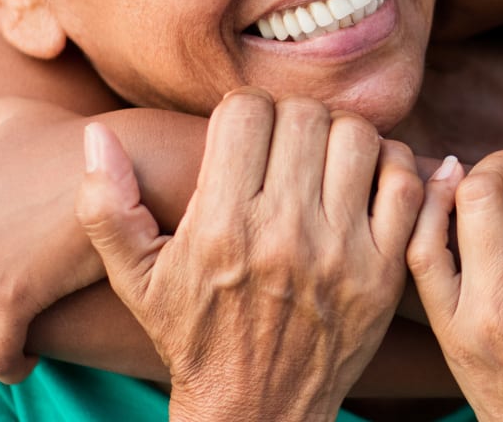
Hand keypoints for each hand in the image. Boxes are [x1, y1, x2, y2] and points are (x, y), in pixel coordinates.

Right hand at [76, 91, 422, 421]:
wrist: (256, 407)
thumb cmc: (194, 334)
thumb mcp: (136, 278)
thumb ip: (107, 206)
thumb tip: (97, 134)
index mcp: (222, 227)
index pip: (245, 112)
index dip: (242, 110)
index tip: (243, 134)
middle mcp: (284, 234)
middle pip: (304, 116)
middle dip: (292, 117)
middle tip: (286, 142)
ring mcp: (341, 252)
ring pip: (358, 137)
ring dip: (342, 134)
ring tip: (325, 156)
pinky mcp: (385, 271)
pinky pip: (405, 185)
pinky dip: (393, 164)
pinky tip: (368, 176)